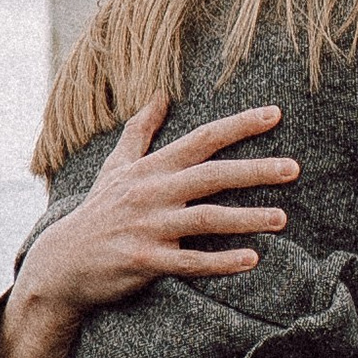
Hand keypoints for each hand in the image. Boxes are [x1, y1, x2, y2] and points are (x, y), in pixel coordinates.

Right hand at [0, 95, 298, 357]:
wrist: (63, 263)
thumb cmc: (97, 213)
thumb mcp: (115, 167)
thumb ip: (140, 131)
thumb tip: (161, 94)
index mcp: (151, 168)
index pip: (201, 139)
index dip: (239, 125)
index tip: (275, 114)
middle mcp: (152, 193)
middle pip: (212, 176)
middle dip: (255, 170)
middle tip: (294, 167)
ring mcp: (149, 228)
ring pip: (206, 219)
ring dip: (247, 218)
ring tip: (282, 218)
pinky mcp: (146, 261)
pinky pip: (190, 261)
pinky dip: (221, 261)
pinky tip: (251, 259)